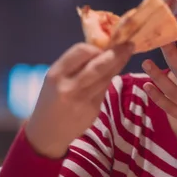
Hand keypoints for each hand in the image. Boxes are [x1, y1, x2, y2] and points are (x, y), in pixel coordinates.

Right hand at [25, 42, 133, 158]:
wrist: (47, 132)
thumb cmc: (52, 99)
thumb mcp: (55, 78)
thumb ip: (75, 64)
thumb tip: (101, 48)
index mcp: (56, 74)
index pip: (81, 51)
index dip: (96, 46)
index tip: (105, 45)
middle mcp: (69, 86)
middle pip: (98, 65)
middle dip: (116, 53)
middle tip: (129, 44)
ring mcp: (82, 100)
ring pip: (106, 77)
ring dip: (119, 63)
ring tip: (128, 52)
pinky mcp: (93, 110)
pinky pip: (105, 89)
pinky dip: (111, 77)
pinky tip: (116, 70)